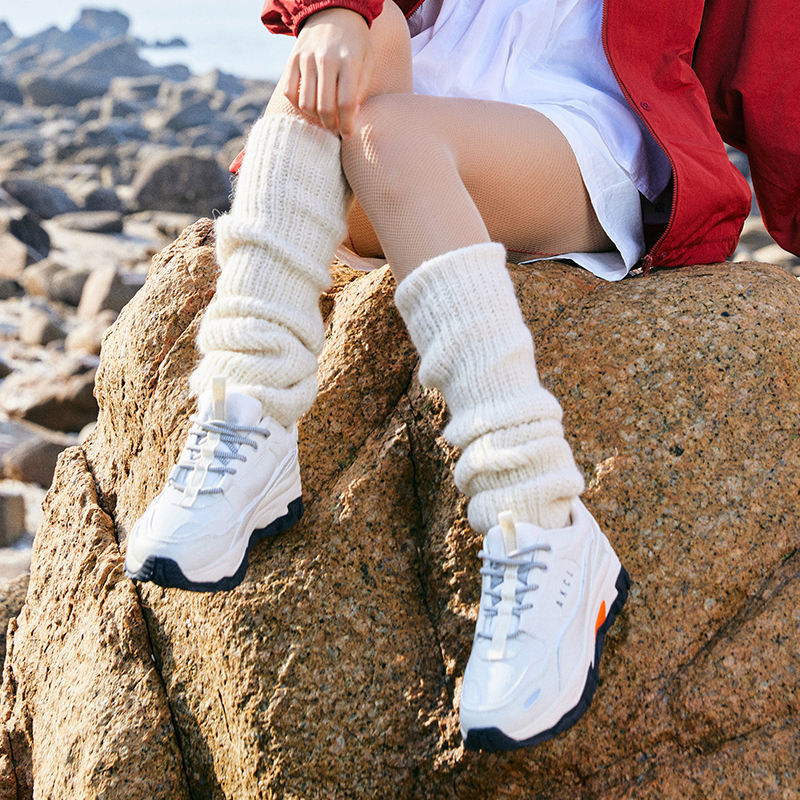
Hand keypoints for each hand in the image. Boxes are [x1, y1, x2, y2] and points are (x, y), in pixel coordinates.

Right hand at [284, 8, 374, 136]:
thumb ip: (362, 88)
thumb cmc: (355, 42)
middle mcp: (326, 59)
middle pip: (324, 107)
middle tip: (335, 130)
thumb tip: (352, 116)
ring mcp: (307, 58)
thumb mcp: (367, 61)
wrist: (333, 11)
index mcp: (349, 61)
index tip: (348, 134)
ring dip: (315, 118)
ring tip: (324, 119)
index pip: (346, 103)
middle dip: (331, 125)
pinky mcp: (293, 58)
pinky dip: (298, 105)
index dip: (347, 124)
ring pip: (306, 103)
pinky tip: (309, 106)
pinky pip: (290, 92)